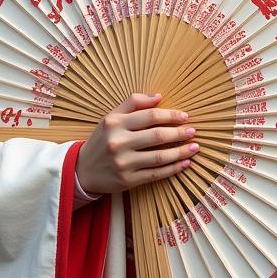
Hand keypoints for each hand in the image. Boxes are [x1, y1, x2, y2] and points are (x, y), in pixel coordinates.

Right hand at [74, 93, 198, 195]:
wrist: (82, 170)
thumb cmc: (102, 140)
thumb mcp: (111, 117)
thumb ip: (133, 103)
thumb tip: (159, 96)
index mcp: (115, 123)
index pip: (150, 116)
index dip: (171, 115)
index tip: (185, 116)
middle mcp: (118, 143)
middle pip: (157, 136)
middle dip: (179, 133)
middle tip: (192, 131)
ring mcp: (123, 163)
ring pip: (159, 157)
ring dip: (181, 152)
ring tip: (194, 147)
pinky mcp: (127, 181)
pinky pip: (156, 174)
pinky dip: (173, 168)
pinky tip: (184, 163)